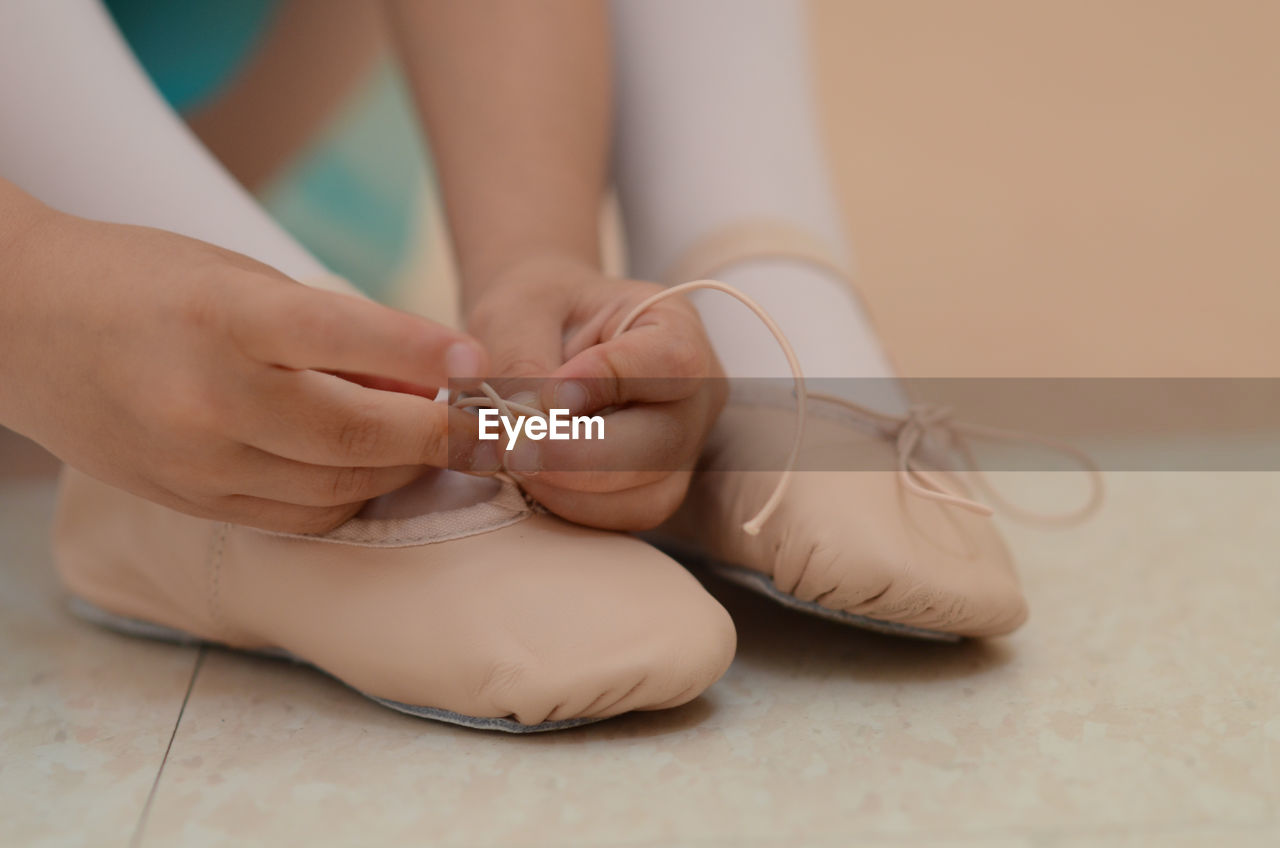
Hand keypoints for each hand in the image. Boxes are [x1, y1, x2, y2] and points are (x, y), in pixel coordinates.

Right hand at [0, 206, 495, 531]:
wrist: (19, 324)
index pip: (348, 338)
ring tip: (427, 440)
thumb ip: (330, 329)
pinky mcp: (189, 501)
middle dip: (436, 433)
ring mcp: (196, 461)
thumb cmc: (143, 281)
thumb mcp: (240, 276)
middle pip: (358, 433)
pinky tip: (369, 467)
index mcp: (224, 316)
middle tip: (478, 424)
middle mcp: (209, 397)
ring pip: (338, 484)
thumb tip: (425, 379)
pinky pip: (300, 515)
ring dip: (402, 467)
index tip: (476, 362)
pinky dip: (352, 494)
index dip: (426, 354)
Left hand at [466, 255, 725, 529]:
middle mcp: (695, 394)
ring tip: (516, 459)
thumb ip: (519, 356)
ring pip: (649, 495)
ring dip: (572, 490)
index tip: (550, 394)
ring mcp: (682, 448)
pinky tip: (533, 477)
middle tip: (514, 449)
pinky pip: (624, 516)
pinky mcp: (654, 487)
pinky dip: (572, 505)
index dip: (611, 382)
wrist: (546, 332)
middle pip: (664, 442)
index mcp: (675, 327)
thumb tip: (525, 417)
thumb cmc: (540, 311)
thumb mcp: (519, 309)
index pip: (670, 362)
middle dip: (582, 456)